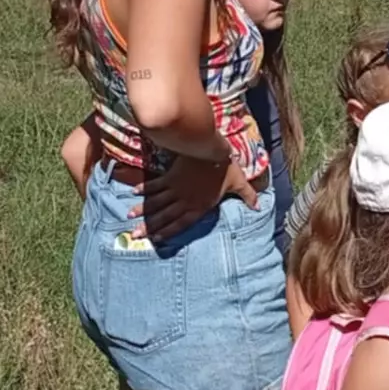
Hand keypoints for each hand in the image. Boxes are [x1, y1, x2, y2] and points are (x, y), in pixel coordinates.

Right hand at [130, 157, 258, 241]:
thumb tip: (259, 208)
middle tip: (134, 234)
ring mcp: (176, 188)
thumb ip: (248, 197)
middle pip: (164, 216)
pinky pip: (156, 185)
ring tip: (130, 216)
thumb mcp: (240, 183)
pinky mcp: (171, 176)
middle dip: (149, 226)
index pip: (182, 223)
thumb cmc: (227, 168)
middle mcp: (185, 200)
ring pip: (157, 202)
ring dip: (143, 209)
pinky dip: (145, 189)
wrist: (214, 150)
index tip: (156, 239)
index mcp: (200, 206)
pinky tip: (135, 194)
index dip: (168, 231)